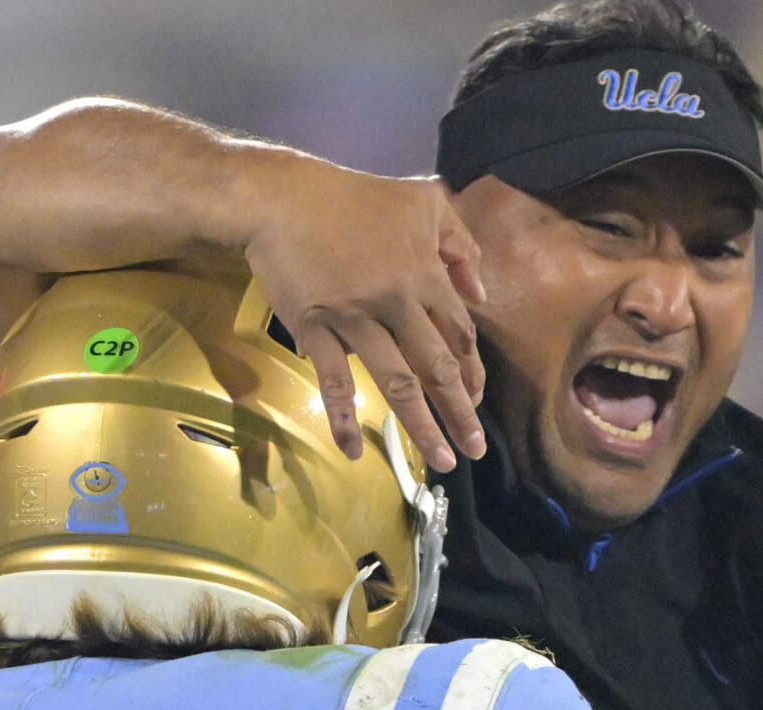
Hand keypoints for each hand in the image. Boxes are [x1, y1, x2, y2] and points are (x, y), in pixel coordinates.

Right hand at [244, 159, 486, 471]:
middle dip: (460, 412)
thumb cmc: (354, 198)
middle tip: (474, 450)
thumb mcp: (423, 201)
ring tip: (441, 461)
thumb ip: (460, 244)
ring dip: (422, 426)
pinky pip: (334, 380)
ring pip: (397, 382)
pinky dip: (344, 417)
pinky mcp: (315, 327)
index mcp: (424, 274)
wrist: (282, 196)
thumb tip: (480, 295)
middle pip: (437, 366)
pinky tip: (354, 451)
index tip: (477, 401)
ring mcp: (355, 318)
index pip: (459, 334)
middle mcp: (397, 301)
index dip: (472, 372)